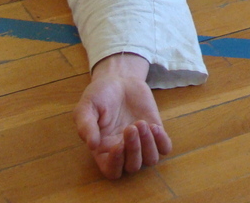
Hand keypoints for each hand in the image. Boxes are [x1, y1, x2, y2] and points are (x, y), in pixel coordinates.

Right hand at [73, 53, 172, 179]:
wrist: (120, 79)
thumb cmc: (99, 95)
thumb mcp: (86, 107)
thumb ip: (85, 125)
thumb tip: (91, 145)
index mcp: (104, 150)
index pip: (111, 170)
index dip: (116, 163)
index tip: (118, 145)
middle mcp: (124, 151)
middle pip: (133, 166)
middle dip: (134, 149)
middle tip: (131, 127)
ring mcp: (141, 142)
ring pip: (150, 160)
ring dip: (148, 145)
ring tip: (142, 123)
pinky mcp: (155, 131)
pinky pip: (164, 147)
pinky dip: (162, 141)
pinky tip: (154, 126)